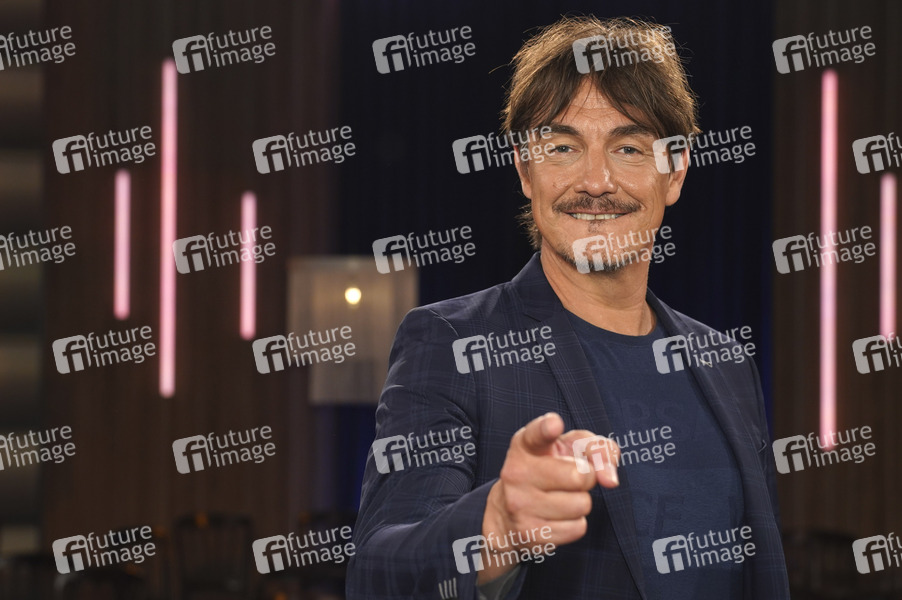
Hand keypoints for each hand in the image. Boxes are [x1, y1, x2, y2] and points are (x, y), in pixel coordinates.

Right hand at [477, 412, 618, 582]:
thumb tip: (610, 479)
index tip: (554, 425)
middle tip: (570, 479)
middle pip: (580, 476)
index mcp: (525, 445)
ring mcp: (520, 504)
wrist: (506, 514)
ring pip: (581, 505)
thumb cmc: (549, 471)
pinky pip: (577, 528)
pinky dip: (574, 524)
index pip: (537, 433)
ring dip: (580, 503)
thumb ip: (597, 449)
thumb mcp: (569, 449)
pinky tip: (555, 518)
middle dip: (586, 479)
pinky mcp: (529, 533)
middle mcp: (517, 472)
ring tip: (560, 498)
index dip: (547, 427)